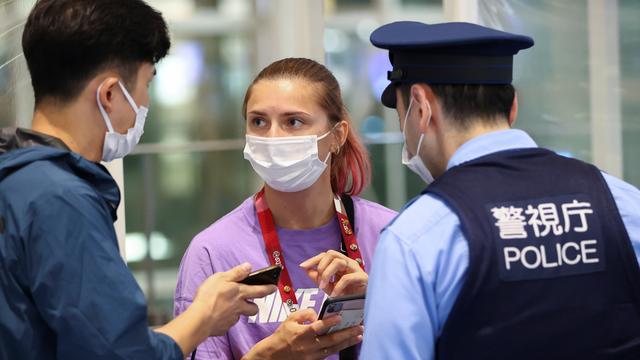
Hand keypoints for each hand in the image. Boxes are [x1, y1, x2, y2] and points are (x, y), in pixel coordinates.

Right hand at [193, 263, 276, 335]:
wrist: (200, 318)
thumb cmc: (209, 296)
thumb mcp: (221, 278)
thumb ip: (236, 273)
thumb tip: (248, 266)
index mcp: (240, 293)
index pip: (260, 290)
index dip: (268, 289)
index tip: (274, 288)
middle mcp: (239, 307)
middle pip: (254, 309)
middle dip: (254, 306)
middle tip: (250, 303)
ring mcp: (232, 319)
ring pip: (240, 316)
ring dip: (238, 313)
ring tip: (228, 308)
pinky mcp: (224, 328)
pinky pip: (227, 324)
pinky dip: (224, 320)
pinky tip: (216, 316)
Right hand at [243, 308, 363, 359]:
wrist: (275, 355)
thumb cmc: (283, 334)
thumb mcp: (290, 319)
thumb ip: (304, 314)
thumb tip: (318, 315)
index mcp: (301, 334)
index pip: (317, 327)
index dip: (329, 322)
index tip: (340, 317)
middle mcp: (308, 346)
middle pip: (330, 340)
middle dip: (346, 333)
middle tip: (359, 327)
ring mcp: (313, 355)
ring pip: (333, 348)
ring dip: (347, 341)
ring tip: (359, 335)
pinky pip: (329, 353)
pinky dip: (340, 347)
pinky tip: (348, 342)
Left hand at [300, 250, 366, 296]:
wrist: (362, 307)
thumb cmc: (347, 295)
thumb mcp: (329, 287)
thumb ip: (318, 278)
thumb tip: (307, 269)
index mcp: (340, 263)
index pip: (326, 255)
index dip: (313, 259)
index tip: (302, 266)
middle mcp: (348, 263)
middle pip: (331, 254)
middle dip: (321, 266)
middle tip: (318, 282)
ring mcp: (356, 269)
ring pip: (338, 262)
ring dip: (327, 274)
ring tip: (323, 287)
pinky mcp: (363, 278)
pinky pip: (347, 278)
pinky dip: (338, 287)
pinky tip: (334, 295)